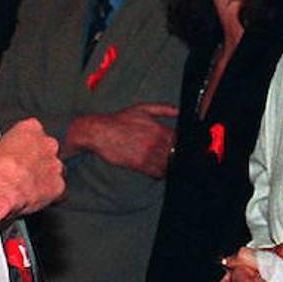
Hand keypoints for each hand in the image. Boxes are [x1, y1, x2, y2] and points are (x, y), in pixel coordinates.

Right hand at [0, 118, 63, 221]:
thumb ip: (10, 148)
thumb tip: (8, 157)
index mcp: (31, 128)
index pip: (35, 134)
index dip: (27, 148)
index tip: (20, 156)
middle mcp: (48, 144)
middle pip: (48, 152)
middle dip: (39, 162)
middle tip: (24, 174)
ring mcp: (55, 165)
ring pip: (56, 171)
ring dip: (45, 179)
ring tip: (28, 188)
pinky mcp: (59, 186)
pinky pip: (60, 192)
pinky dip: (50, 196)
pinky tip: (35, 199)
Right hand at [63, 103, 178, 177]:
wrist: (101, 132)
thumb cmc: (120, 120)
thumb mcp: (143, 109)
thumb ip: (163, 109)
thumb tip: (178, 110)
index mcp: (159, 128)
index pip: (180, 140)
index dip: (181, 144)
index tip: (179, 145)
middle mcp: (156, 142)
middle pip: (176, 154)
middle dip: (175, 154)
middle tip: (171, 154)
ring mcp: (148, 155)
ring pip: (168, 165)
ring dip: (168, 164)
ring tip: (163, 161)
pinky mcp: (140, 165)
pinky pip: (157, 173)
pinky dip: (159, 172)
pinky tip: (156, 167)